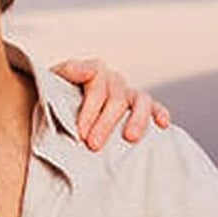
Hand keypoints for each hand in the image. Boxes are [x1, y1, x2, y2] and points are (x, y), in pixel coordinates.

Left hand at [51, 57, 171, 150]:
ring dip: (137, 119)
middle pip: (116, 98)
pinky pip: (155, 107)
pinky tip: (162, 124)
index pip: (96, 85)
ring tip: (130, 138)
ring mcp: (130, 93)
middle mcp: (114, 80)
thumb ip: (69, 72)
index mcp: (95, 72)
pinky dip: (160, 113)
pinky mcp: (142, 108)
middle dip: (105, 123)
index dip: (89, 109)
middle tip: (94, 145)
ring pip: (140, 101)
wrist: (63, 109)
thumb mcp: (55, 82)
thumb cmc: (58, 98)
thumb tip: (90, 70)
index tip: (80, 133)